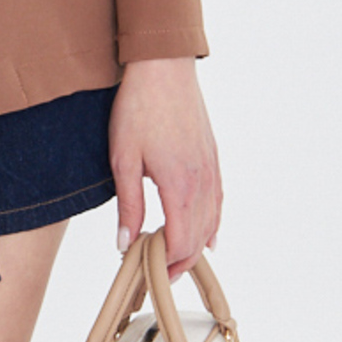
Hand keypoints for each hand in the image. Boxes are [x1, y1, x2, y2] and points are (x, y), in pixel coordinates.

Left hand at [108, 56, 221, 281]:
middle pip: (199, 238)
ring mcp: (211, 169)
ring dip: (196, 244)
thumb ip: (128, 204)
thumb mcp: (123, 158)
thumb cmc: (139, 107)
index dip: (167, 265)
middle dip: (181, 260)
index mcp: (180, 186)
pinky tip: (209, 234)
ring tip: (176, 257)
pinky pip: (218, 201)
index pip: (181, 243)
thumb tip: (125, 242)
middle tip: (159, 272)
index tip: (149, 273)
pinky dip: (213, 223)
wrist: (162, 67)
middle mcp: (202, 182)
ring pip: (211, 222)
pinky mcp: (212, 156)